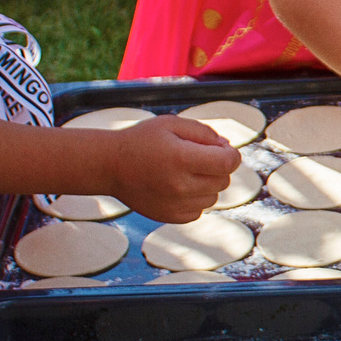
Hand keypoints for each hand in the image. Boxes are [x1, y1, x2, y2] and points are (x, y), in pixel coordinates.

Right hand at [101, 114, 240, 221]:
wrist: (109, 166)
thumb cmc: (141, 140)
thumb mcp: (171, 124)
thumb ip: (204, 133)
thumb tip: (227, 148)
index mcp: (182, 158)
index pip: (228, 162)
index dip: (231, 154)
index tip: (222, 149)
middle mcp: (181, 185)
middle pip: (223, 180)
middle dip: (217, 167)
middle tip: (197, 157)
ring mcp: (176, 204)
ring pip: (213, 197)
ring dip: (206, 184)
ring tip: (184, 172)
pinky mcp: (171, 217)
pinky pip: (199, 210)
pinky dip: (195, 199)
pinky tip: (177, 187)